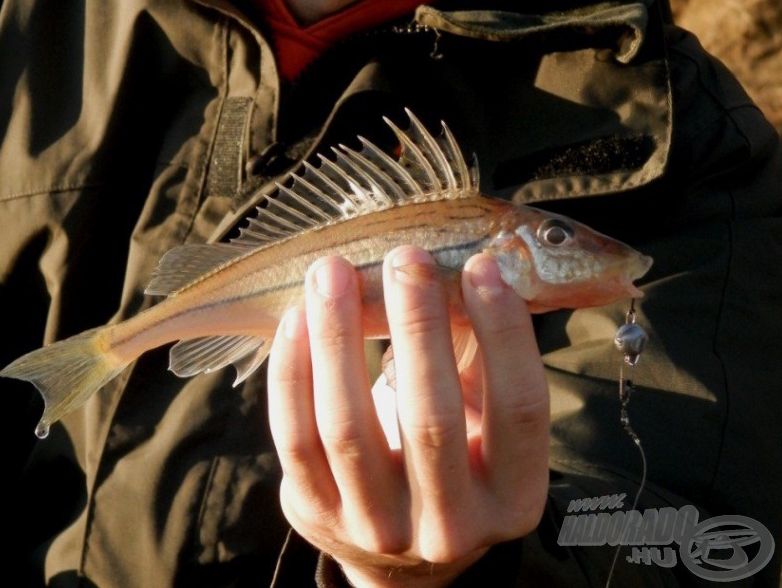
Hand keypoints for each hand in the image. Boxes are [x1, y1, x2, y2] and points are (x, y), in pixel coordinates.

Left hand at [267, 246, 549, 587]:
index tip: (483, 267)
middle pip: (430, 419)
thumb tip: (470, 263)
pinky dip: (292, 371)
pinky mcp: (317, 514)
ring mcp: (377, 526)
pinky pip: (296, 437)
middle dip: (417, 327)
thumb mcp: (486, 420)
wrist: (400, 551)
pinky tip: (297, 317)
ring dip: (337, 337)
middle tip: (406, 259)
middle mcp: (449, 526)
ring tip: (334, 272)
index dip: (504, 334)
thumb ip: (484, 355)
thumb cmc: (454, 455)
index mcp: (511, 496)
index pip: (518, 410)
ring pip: (347, 426)